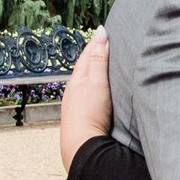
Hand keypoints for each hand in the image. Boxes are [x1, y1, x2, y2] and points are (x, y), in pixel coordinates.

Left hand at [60, 29, 113, 169]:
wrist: (83, 146)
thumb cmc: (89, 114)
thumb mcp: (96, 82)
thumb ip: (99, 58)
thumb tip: (100, 32)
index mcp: (77, 80)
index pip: (87, 55)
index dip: (96, 43)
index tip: (105, 33)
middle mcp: (74, 91)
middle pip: (85, 68)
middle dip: (95, 56)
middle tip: (106, 44)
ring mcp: (76, 105)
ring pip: (86, 83)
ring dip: (95, 73)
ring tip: (104, 66)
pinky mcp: (82, 117)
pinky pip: (88, 97)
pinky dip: (95, 89)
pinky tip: (100, 93)